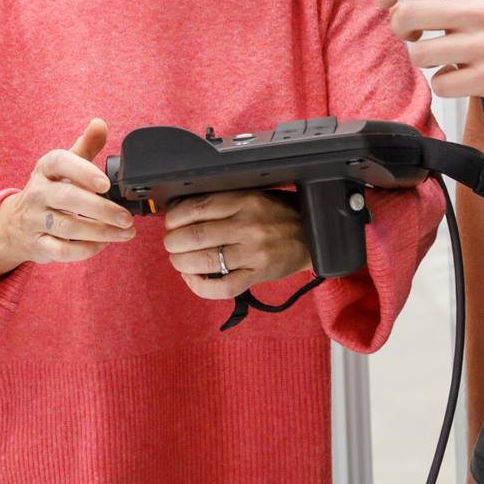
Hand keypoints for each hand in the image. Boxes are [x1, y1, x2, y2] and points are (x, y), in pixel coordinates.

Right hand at [0, 119, 133, 279]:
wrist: (15, 225)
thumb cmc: (49, 190)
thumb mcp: (63, 166)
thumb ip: (85, 146)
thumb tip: (99, 123)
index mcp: (46, 169)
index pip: (60, 162)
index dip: (83, 171)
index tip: (106, 183)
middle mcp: (37, 193)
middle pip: (68, 199)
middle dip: (101, 209)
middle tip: (126, 217)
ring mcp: (35, 220)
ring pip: (68, 227)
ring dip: (101, 232)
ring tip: (126, 232)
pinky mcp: (38, 246)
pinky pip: (62, 251)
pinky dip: (86, 250)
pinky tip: (104, 244)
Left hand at [162, 190, 310, 299]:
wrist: (313, 235)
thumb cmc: (280, 214)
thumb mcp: (254, 196)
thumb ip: (223, 202)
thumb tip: (182, 209)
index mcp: (244, 201)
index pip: (197, 208)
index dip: (175, 218)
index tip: (170, 223)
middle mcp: (248, 225)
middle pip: (195, 236)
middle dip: (173, 242)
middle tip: (171, 244)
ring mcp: (253, 252)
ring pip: (205, 261)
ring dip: (181, 263)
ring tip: (178, 261)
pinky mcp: (258, 274)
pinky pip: (223, 287)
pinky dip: (201, 286)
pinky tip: (193, 279)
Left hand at [377, 0, 483, 107]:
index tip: (386, 2)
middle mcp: (477, 10)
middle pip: (407, 15)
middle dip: (399, 29)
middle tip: (413, 36)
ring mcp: (483, 45)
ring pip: (420, 55)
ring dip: (423, 60)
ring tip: (443, 59)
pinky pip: (441, 85)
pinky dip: (444, 85)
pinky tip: (461, 77)